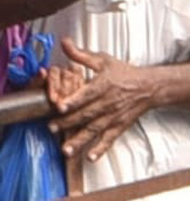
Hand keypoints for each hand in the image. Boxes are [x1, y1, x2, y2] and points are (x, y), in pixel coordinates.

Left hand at [48, 37, 157, 161]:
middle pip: (86, 115)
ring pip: (94, 130)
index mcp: (103, 86)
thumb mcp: (102, 60)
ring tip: (66, 149)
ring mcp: (113, 117)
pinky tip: (90, 157)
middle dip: (68, 122)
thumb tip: (64, 42)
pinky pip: (109, 139)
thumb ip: (81, 55)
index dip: (73, 101)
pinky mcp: (119, 127)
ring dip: (80, 140)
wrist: (149, 87)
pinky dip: (100, 149)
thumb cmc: (123, 73)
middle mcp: (108, 103)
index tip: (59, 107)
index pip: (86, 95)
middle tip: (52, 128)